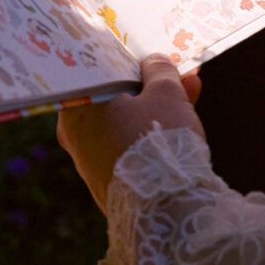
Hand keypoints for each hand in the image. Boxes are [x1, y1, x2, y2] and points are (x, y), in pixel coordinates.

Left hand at [57, 55, 203, 213]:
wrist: (164, 209)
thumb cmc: (158, 140)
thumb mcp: (166, 92)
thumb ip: (159, 70)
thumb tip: (153, 62)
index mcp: (76, 106)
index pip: (100, 73)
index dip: (130, 62)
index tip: (151, 56)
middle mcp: (74, 135)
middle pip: (116, 98)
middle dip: (150, 85)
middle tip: (179, 72)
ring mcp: (89, 162)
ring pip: (126, 123)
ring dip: (156, 106)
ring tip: (191, 89)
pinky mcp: (108, 184)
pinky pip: (129, 147)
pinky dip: (150, 133)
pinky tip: (181, 120)